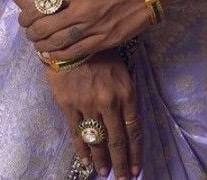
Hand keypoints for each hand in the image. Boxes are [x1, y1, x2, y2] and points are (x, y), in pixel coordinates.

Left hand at [19, 0, 151, 61]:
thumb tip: (54, 7)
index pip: (43, 5)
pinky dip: (61, 55)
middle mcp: (81, 10)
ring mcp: (92, 27)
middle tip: (29, 33)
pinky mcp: (104, 41)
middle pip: (46, 27)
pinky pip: (76, 52)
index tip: (24, 18)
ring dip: (43, 46)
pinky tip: (55, 55)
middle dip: (32, 32)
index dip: (29, 15)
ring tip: (38, 45)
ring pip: (58, 43)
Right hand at [46, 48, 142, 178]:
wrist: (72, 40)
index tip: (137, 169)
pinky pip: (77, 134)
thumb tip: (129, 121)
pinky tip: (85, 161)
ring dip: (102, 160)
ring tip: (105, 173)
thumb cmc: (101, 52)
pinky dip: (82, 150)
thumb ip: (126, 94)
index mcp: (126, 92)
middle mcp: (110, 102)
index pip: (134, 130)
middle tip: (123, 179)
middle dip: (121, 163)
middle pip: (117, 141)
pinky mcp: (69, 106)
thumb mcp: (122, 69)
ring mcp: (88, 105)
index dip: (136, 153)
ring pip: (97, 141)